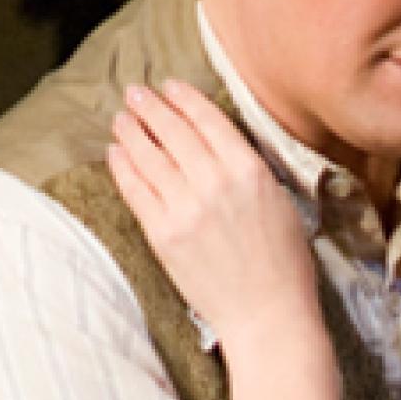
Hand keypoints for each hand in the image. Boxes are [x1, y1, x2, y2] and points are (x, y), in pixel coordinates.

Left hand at [108, 80, 319, 342]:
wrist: (267, 314)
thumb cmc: (284, 262)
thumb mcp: (279, 201)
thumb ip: (247, 169)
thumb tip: (216, 143)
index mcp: (250, 170)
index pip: (207, 120)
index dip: (184, 98)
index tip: (170, 85)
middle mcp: (214, 182)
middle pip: (172, 131)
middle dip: (150, 107)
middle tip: (136, 92)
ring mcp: (184, 208)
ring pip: (148, 156)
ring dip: (131, 131)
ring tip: (122, 118)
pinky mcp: (162, 234)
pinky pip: (135, 190)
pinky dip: (123, 166)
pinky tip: (116, 153)